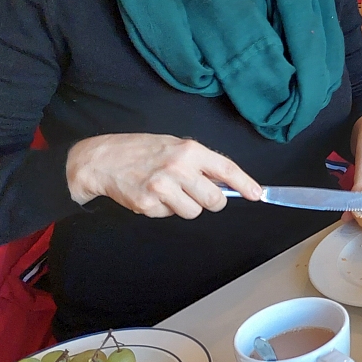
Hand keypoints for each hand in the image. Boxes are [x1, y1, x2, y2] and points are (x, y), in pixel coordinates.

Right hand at [65, 133, 261, 218]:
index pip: (227, 169)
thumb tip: (227, 184)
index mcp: (190, 150)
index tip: (257, 194)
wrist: (103, 159)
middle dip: (212, 202)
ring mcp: (162, 188)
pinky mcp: (147, 204)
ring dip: (186, 206)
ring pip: (193, 212)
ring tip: (170, 191)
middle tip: (200, 194)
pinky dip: (164, 209)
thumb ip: (201, 163)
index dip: (245, 184)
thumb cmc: (144, 150)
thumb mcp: (176, 146)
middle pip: (214, 200)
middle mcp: (178, 168)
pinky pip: (169, 215)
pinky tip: (152, 195)